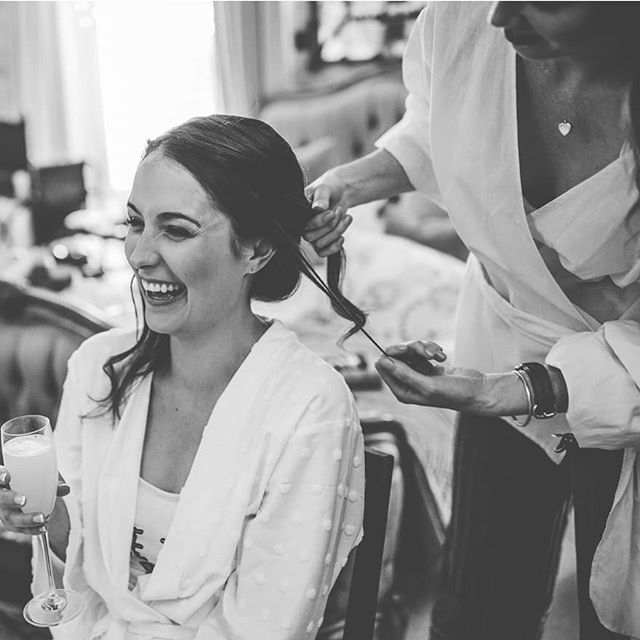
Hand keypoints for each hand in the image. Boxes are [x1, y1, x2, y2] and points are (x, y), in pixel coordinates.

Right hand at [0, 467, 68, 535]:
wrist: (25, 494)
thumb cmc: (31, 480)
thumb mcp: (41, 476)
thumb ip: (52, 480)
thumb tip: (65, 489)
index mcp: (5, 480)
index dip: (0, 476)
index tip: (7, 477)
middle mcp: (1, 496)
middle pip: (1, 499)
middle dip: (10, 499)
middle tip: (23, 500)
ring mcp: (5, 512)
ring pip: (10, 518)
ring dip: (26, 520)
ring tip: (41, 518)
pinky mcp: (11, 524)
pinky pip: (20, 529)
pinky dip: (32, 530)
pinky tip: (43, 528)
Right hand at [304, 170, 353, 256]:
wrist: (341, 190)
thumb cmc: (329, 187)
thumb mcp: (324, 188)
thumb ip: (321, 198)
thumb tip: (318, 209)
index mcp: (299, 213)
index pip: (304, 225)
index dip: (319, 222)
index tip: (332, 213)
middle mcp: (303, 226)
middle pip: (311, 237)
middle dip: (330, 226)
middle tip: (339, 210)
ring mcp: (313, 235)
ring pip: (320, 244)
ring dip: (336, 232)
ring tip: (347, 217)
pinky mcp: (322, 241)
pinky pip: (323, 253)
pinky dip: (333, 248)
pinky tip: (342, 237)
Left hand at [375, 341, 529, 414]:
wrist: (478, 391)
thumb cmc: (455, 394)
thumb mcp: (428, 385)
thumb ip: (404, 374)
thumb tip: (383, 362)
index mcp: (402, 391)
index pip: (383, 366)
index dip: (392, 354)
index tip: (405, 349)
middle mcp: (407, 382)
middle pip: (396, 354)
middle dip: (411, 348)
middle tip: (426, 350)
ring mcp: (417, 373)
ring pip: (410, 350)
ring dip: (424, 348)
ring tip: (438, 354)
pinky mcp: (428, 366)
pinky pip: (421, 351)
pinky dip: (431, 349)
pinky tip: (442, 356)